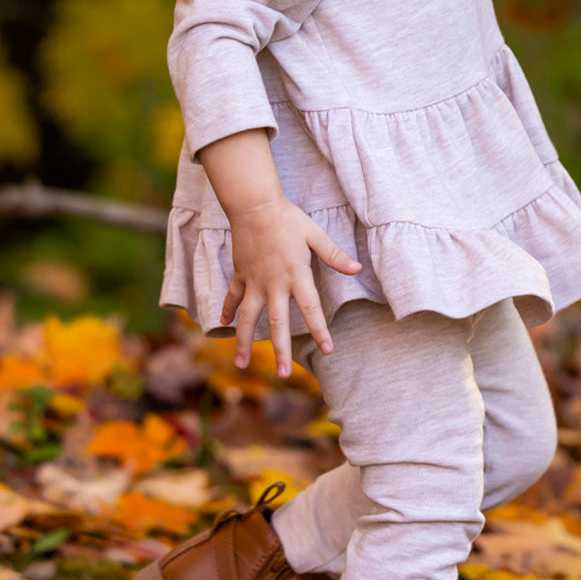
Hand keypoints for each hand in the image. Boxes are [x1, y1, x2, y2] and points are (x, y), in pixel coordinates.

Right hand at [220, 196, 362, 378]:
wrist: (253, 205)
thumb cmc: (287, 218)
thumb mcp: (314, 234)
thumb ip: (334, 254)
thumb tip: (356, 268)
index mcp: (295, 275)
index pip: (311, 308)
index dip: (320, 330)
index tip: (328, 349)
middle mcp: (273, 284)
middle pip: (277, 323)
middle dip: (280, 349)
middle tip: (281, 374)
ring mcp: (254, 282)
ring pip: (248, 318)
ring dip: (244, 341)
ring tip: (241, 364)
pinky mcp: (240, 275)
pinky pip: (233, 298)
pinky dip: (228, 311)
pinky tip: (224, 326)